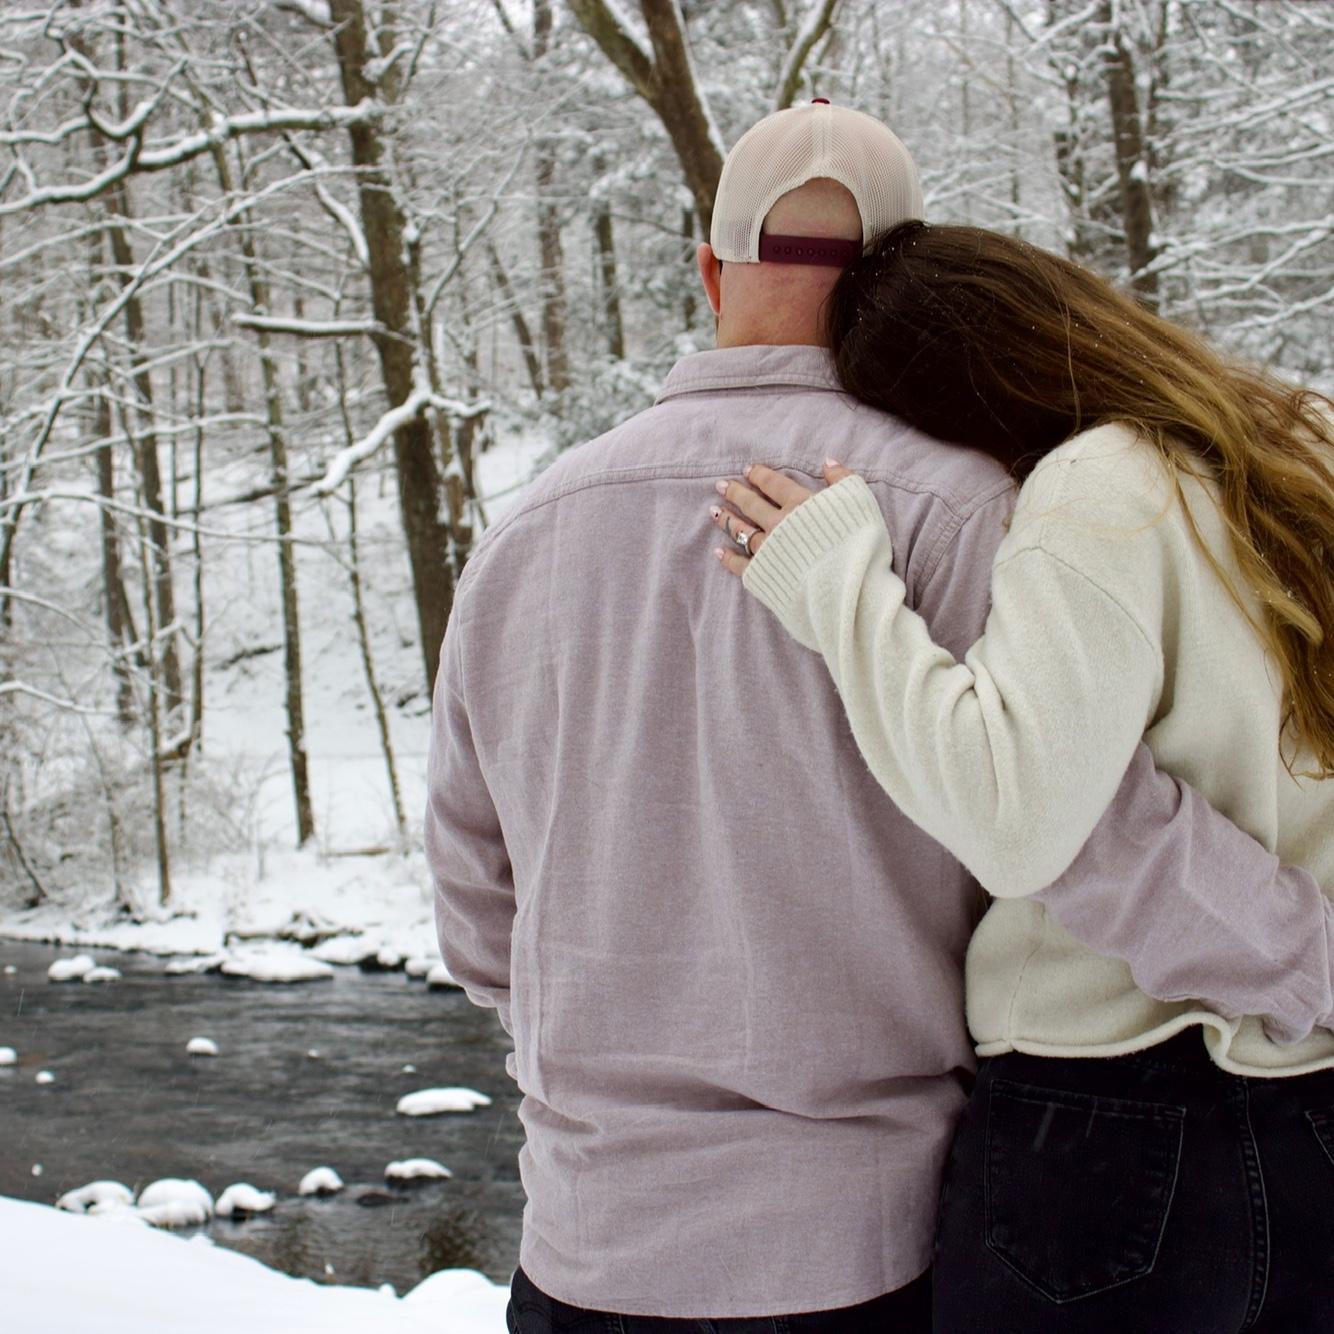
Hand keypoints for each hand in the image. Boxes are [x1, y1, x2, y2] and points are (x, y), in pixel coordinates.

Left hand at [710, 459, 852, 575]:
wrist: (848, 587)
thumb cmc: (858, 543)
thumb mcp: (858, 502)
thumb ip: (843, 480)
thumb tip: (828, 462)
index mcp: (800, 504)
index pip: (774, 484)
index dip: (760, 475)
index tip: (747, 469)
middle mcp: (779, 524)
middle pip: (752, 505)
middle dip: (736, 493)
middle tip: (720, 485)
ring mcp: (768, 551)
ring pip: (742, 531)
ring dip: (728, 520)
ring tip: (714, 512)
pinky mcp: (764, 576)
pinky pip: (741, 564)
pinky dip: (729, 558)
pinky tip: (719, 552)